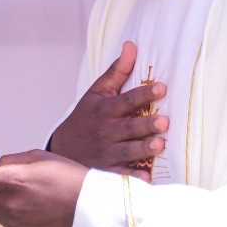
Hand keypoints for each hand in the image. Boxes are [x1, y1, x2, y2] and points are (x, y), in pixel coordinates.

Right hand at [48, 41, 167, 181]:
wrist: (62, 149)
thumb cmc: (85, 118)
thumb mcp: (96, 93)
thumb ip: (116, 72)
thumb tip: (131, 45)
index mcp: (104, 110)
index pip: (126, 100)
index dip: (143, 94)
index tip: (161, 88)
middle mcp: (105, 131)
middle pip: (128, 127)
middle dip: (145, 124)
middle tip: (164, 122)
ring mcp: (105, 152)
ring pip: (127, 151)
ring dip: (143, 149)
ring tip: (160, 145)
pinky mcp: (105, 170)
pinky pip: (120, 176)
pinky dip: (132, 179)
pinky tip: (147, 180)